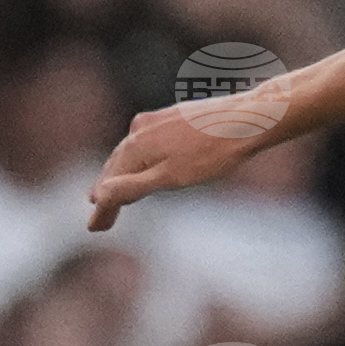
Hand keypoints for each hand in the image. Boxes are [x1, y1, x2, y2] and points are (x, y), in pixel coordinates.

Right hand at [86, 93, 285, 230]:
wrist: (251, 118)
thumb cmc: (214, 152)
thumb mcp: (171, 177)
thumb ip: (133, 187)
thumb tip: (98, 197)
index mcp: (136, 146)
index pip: (111, 184)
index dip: (103, 208)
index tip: (94, 229)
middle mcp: (140, 129)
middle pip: (117, 167)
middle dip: (108, 193)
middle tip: (99, 217)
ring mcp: (157, 120)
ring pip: (131, 153)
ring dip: (121, 174)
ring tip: (111, 192)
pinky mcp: (174, 116)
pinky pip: (146, 143)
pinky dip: (139, 160)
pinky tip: (143, 163)